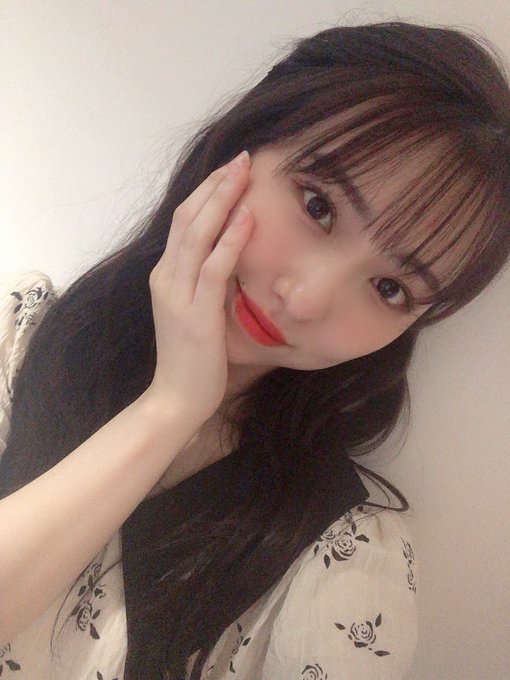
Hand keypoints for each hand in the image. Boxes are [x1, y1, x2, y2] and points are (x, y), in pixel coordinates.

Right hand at [144, 151, 253, 424]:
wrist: (177, 397)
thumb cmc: (193, 355)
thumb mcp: (199, 308)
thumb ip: (209, 279)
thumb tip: (236, 251)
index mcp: (167, 273)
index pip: (184, 221)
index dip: (207, 191)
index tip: (231, 169)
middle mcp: (166, 276)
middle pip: (187, 217)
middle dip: (216, 184)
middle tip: (242, 158)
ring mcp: (177, 294)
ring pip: (197, 234)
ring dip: (222, 200)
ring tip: (244, 172)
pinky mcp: (194, 313)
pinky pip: (214, 268)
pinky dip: (230, 240)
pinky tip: (248, 217)